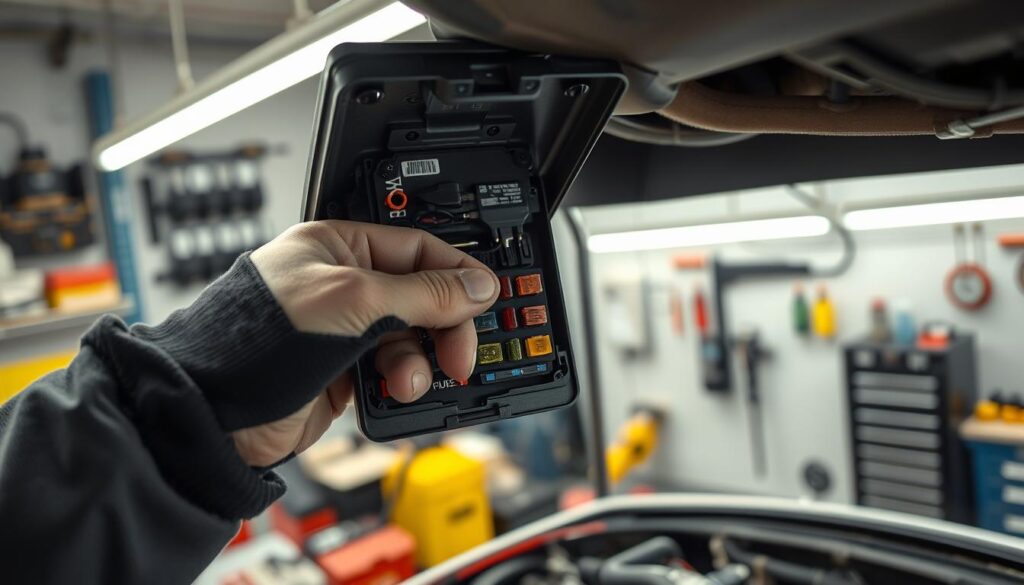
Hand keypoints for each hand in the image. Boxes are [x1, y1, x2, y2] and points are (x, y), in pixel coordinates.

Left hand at [232, 220, 498, 465]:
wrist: (215, 414)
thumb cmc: (256, 340)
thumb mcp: (353, 302)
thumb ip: (422, 293)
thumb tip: (476, 285)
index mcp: (338, 247)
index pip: (417, 250)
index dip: (456, 274)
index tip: (486, 298)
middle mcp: (342, 285)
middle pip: (422, 298)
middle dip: (443, 328)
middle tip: (458, 356)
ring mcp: (343, 331)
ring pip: (411, 341)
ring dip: (417, 363)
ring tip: (404, 382)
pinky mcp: (342, 373)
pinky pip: (392, 373)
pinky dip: (400, 385)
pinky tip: (392, 393)